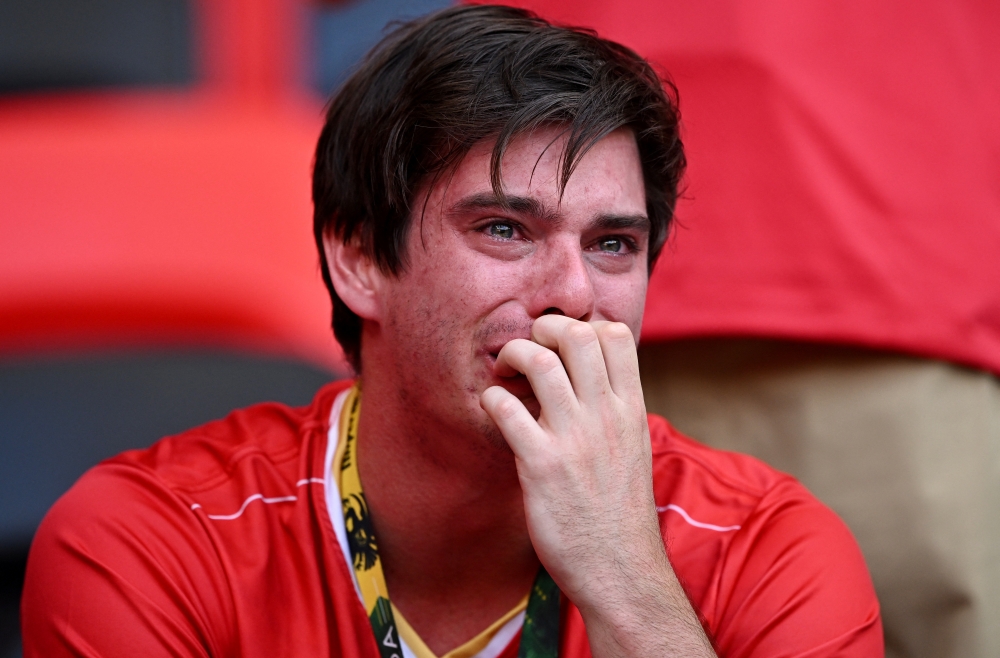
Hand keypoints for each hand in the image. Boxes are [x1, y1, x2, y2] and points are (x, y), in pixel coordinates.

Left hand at [479, 315, 714, 656]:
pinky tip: (492, 409)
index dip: (580, 324)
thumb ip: (613, 410)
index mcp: (630, 409)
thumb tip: (589, 379)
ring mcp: (575, 439)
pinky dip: (492, 399)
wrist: (620, 569)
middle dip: (543, 328)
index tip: (558, 344)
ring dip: (513, 355)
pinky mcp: (542, 465)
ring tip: (503, 373)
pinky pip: (508, 409)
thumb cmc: (620, 512)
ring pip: (541, 362)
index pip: (615, 335)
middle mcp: (606, 416)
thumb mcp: (633, 447)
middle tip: (527, 350)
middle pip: (578, 334)